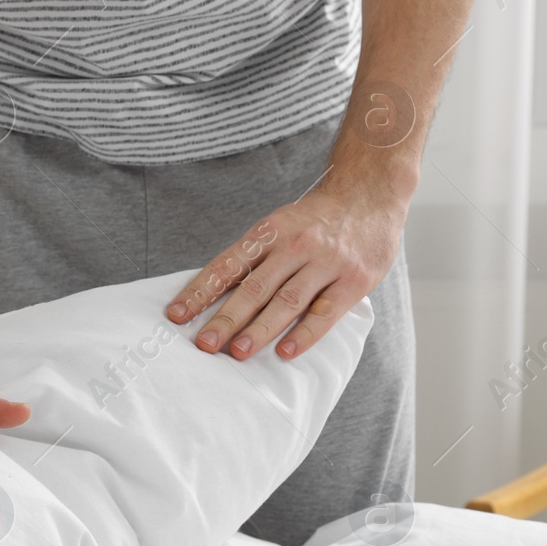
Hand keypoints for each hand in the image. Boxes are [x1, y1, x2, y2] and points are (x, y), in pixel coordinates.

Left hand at [164, 181, 407, 359]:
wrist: (370, 193)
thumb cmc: (315, 219)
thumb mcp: (279, 225)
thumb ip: (255, 257)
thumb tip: (215, 294)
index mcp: (268, 231)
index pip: (227, 265)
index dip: (200, 291)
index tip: (176, 315)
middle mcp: (295, 245)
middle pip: (254, 287)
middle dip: (226, 318)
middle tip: (204, 344)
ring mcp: (326, 262)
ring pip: (287, 301)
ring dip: (260, 330)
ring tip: (238, 352)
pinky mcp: (355, 279)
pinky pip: (326, 312)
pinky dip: (305, 334)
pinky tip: (286, 352)